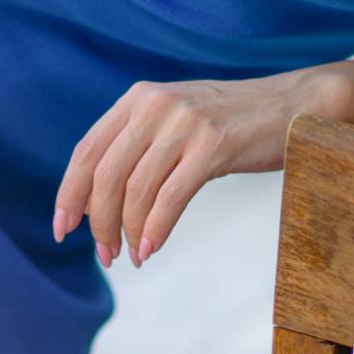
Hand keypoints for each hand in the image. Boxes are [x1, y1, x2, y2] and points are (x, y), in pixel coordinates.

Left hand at [51, 70, 319, 268]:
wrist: (291, 105)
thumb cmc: (230, 122)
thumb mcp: (174, 118)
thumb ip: (136, 144)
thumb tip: (92, 203)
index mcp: (139, 97)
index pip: (87, 150)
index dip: (69, 194)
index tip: (63, 230)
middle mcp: (156, 104)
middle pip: (105, 176)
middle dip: (98, 223)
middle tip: (105, 255)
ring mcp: (185, 122)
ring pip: (135, 191)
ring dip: (126, 233)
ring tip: (133, 255)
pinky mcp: (213, 144)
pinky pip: (169, 199)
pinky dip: (155, 231)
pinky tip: (151, 249)